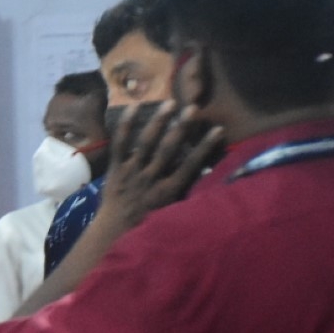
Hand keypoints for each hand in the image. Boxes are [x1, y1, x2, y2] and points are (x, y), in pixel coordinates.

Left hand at [96, 104, 224, 235]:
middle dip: (182, 127)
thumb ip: (186, 192)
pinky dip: (125, 125)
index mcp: (168, 190)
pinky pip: (119, 143)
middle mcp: (151, 178)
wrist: (115, 229)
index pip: (191, 165)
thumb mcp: (171, 210)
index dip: (204, 146)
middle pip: (169, 149)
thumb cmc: (148, 220)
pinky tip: (134, 106)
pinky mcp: (116, 167)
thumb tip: (207, 175)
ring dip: (158, 121)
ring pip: (146, 142)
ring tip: (169, 103)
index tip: (218, 129)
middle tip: (193, 108)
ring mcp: (132, 171)